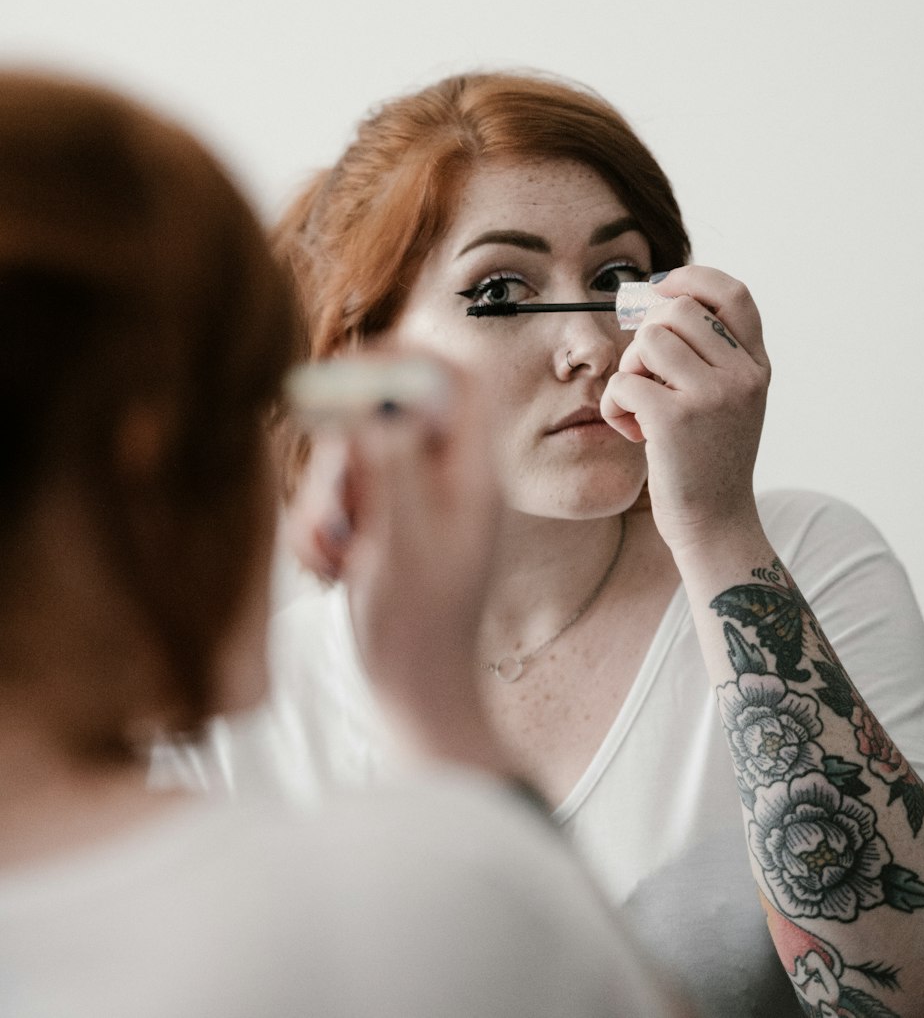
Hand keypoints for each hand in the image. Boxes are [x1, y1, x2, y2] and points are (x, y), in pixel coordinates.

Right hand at [284, 353, 508, 770]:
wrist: (413, 697)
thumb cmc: (419, 631)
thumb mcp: (402, 544)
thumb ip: (392, 466)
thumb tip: (380, 399)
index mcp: (472, 473)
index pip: (456, 380)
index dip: (409, 359)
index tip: (352, 370)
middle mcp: (444, 476)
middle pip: (386, 414)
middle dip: (343, 456)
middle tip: (335, 507)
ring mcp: (409, 496)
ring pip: (349, 456)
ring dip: (324, 503)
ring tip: (335, 559)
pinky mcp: (377, 520)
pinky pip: (332, 496)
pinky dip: (318, 529)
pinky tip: (329, 572)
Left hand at [600, 266, 769, 553]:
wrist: (716, 526)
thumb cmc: (708, 460)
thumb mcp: (728, 400)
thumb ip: (709, 353)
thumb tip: (657, 295)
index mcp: (756, 366)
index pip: (733, 293)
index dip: (692, 279)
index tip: (660, 289)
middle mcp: (742, 375)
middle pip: (676, 310)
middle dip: (647, 336)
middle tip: (647, 377)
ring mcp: (712, 395)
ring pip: (647, 340)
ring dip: (629, 371)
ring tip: (641, 407)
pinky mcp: (675, 419)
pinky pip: (623, 381)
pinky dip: (614, 406)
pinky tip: (633, 432)